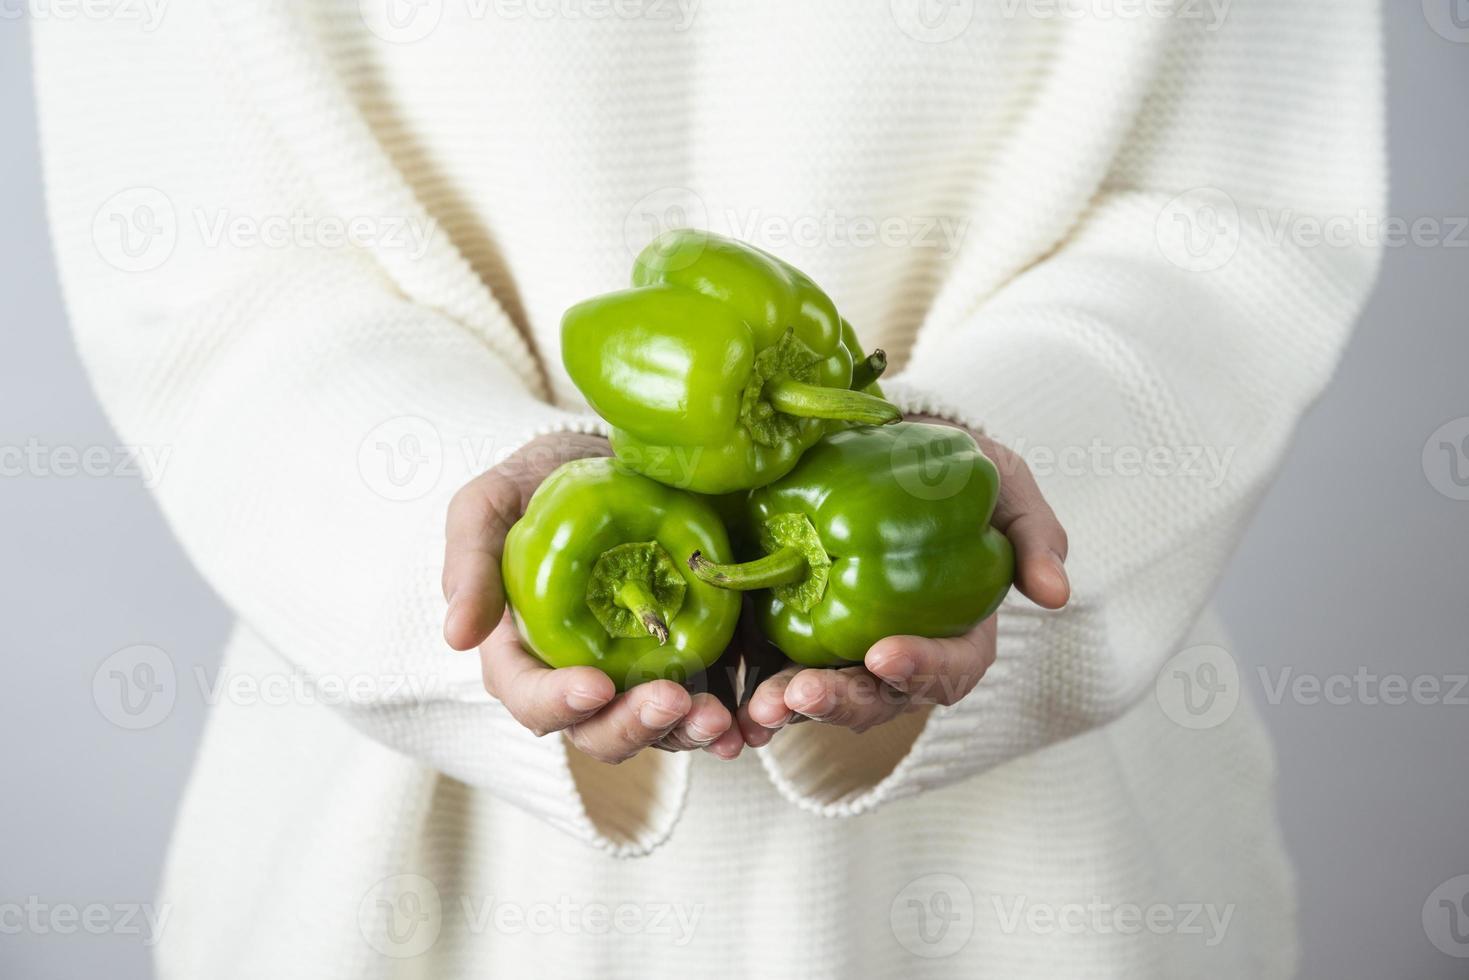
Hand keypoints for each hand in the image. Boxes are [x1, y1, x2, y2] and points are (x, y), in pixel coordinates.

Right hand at [442, 432, 744, 763]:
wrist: (607, 461)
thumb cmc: (537, 486)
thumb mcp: (489, 506)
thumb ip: (470, 563)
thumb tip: (456, 636)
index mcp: (523, 655)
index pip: (531, 699)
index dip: (559, 703)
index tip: (594, 685)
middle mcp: (580, 679)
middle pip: (599, 730)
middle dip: (634, 726)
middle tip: (671, 700)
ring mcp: (636, 676)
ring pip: (658, 729)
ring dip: (687, 733)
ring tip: (719, 717)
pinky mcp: (689, 660)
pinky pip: (709, 702)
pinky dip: (729, 717)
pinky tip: (750, 719)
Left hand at [736, 418, 1069, 746]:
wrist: (878, 448)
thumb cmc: (952, 472)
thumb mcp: (1005, 487)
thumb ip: (1033, 534)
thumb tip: (1057, 594)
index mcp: (955, 635)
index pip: (948, 669)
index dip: (920, 669)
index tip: (886, 654)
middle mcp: (895, 657)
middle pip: (875, 698)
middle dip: (840, 701)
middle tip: (803, 691)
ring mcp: (839, 653)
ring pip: (818, 698)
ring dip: (790, 708)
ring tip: (762, 705)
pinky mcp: (787, 635)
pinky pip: (768, 673)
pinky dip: (751, 692)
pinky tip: (729, 702)